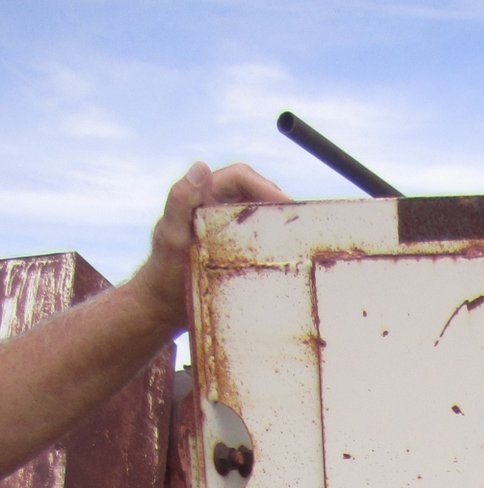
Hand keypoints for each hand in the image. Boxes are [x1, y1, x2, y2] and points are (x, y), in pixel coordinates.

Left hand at [131, 161, 288, 336]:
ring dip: (278, 221)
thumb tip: (200, 166)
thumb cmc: (164, 273)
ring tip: (300, 237)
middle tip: (302, 222)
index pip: (241, 176)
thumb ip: (180, 200)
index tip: (289, 204)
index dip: (267, 186)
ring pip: (258, 213)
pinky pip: (258, 236)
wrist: (162, 307)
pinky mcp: (232, 246)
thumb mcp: (172, 237)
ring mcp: (225, 226)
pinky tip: (288, 256)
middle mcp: (216, 205)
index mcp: (203, 195)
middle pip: (255, 192)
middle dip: (279, 202)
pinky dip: (274, 241)